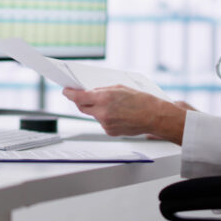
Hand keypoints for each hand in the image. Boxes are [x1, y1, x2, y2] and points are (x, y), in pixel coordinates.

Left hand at [62, 86, 187, 143]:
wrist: (154, 116)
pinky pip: (102, 122)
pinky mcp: (110, 132)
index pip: (79, 97)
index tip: (66, 91)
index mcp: (104, 99)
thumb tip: (90, 92)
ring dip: (98, 109)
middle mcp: (102, 113)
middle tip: (80, 96)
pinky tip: (118, 114)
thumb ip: (102, 90)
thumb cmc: (141, 100)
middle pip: (82, 108)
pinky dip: (106, 117)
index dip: (70, 94)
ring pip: (94, 115)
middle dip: (80, 101)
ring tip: (114, 105)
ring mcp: (105, 124)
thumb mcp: (120, 88)